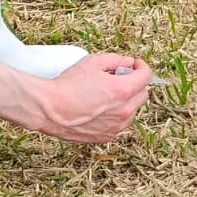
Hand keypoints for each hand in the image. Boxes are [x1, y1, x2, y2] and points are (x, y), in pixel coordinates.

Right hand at [35, 54, 151, 143]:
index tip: (134, 65)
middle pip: (143, 94)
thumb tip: (127, 63)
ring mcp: (116, 126)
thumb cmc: (68, 85)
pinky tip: (101, 107)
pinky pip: (120, 123)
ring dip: (127, 100)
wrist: (50, 109)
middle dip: (135, 83)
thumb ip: (116, 60)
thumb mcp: (93, 62)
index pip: (146, 76)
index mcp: (123, 90)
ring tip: (107, 94)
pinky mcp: (106, 136)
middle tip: (120, 77)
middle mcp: (124, 111)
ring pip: (133, 110)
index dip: (141, 66)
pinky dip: (116, 114)